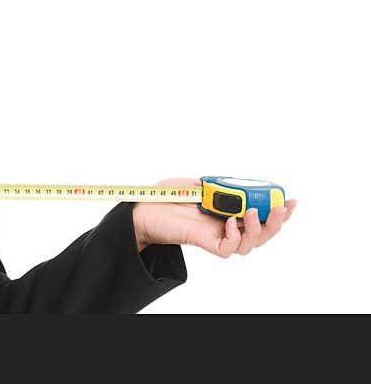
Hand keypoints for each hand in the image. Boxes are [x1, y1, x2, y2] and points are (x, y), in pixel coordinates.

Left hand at [132, 177, 296, 257]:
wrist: (142, 208)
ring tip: (252, 211)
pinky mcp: (204, 243)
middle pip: (263, 233)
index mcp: (228, 212)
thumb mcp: (194, 183)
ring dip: (258, 228)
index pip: (260, 216)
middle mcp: (226, 227)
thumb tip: (229, 183)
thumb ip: (214, 184)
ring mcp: (216, 236)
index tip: (291, 199)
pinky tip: (229, 223)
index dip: (279, 211)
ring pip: (250, 244)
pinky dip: (235, 237)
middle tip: (283, 207)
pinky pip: (228, 250)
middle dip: (278, 222)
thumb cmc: (165, 197)